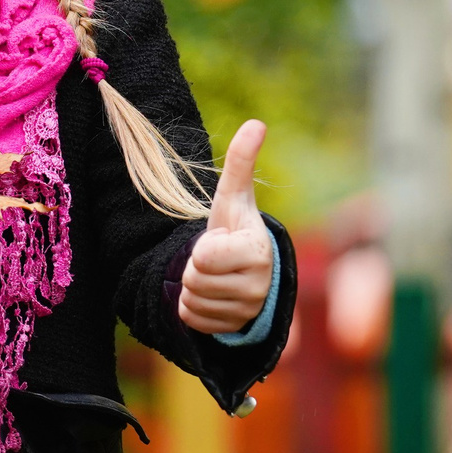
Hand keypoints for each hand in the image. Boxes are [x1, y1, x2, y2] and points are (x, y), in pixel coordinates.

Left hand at [178, 119, 272, 334]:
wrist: (248, 271)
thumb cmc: (236, 228)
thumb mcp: (234, 197)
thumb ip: (241, 163)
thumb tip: (256, 123)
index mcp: (258, 251)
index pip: (205, 257)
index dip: (202, 248)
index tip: (218, 242)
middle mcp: (259, 286)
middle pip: (195, 280)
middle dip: (195, 268)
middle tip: (214, 260)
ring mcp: (248, 312)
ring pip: (192, 301)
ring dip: (193, 288)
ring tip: (214, 276)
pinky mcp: (233, 329)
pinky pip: (192, 321)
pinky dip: (193, 309)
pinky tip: (211, 296)